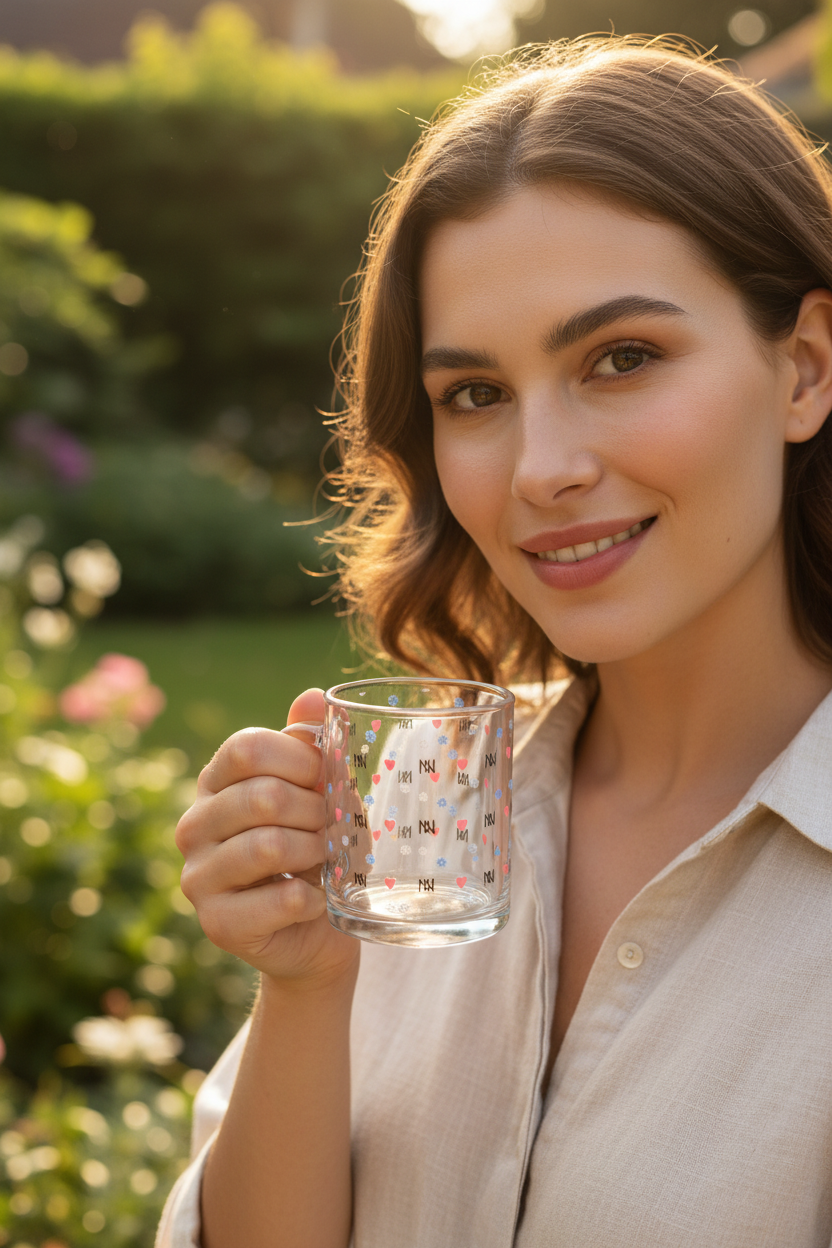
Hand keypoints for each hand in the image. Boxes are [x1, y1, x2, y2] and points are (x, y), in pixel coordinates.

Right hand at [176, 688, 358, 987]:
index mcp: (214, 783)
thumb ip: (310, 744)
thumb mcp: (317, 792)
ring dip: (315, 852)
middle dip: (315, 810)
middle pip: (261, 795)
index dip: (299, 759)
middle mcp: (193, 826)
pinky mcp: (216, 924)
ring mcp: (197, 877)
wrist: (313, 930)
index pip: (246, 748)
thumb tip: (313, 695)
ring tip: (327, 860)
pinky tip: (314, 899)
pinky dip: (309, 897)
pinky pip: (276, 898)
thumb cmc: (314, 849)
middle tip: (333, 827)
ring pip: (267, 845)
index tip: (327, 779)